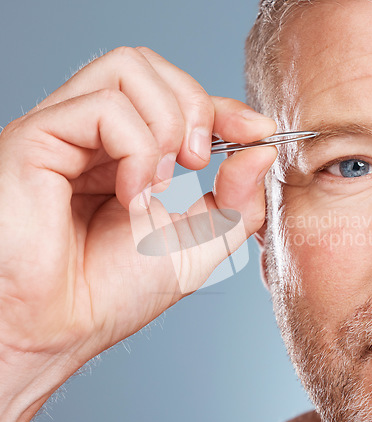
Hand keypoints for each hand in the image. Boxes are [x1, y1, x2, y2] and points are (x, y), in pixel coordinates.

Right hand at [0, 46, 276, 421]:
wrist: (55, 331)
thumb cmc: (111, 294)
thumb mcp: (197, 246)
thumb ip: (236, 201)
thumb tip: (261, 149)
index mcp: (125, 154)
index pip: (176, 98)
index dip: (223, 106)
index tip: (258, 131)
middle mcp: (93, 136)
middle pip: (151, 67)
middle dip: (196, 105)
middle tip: (199, 161)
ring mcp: (64, 132)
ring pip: (128, 69)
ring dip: (167, 123)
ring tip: (161, 181)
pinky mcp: (37, 138)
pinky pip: (105, 108)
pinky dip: (136, 149)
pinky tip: (131, 192)